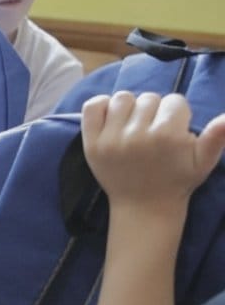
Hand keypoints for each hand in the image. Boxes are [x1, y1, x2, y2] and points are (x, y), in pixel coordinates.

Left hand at [82, 92, 224, 211]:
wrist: (143, 206)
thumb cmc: (177, 181)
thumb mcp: (203, 162)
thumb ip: (216, 138)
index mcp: (167, 136)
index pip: (175, 101)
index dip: (177, 114)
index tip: (175, 129)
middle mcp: (138, 134)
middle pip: (149, 98)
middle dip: (155, 111)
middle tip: (155, 130)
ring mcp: (111, 138)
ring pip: (122, 98)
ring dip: (130, 107)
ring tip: (135, 125)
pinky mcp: (91, 143)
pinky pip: (92, 107)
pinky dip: (101, 106)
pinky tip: (113, 118)